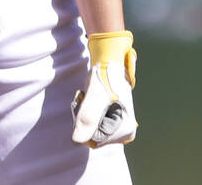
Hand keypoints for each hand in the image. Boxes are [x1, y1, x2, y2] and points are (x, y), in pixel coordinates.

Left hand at [71, 30, 137, 146]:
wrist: (109, 61)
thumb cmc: (105, 75)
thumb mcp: (95, 95)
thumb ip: (88, 117)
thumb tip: (76, 140)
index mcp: (125, 130)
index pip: (94, 141)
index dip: (83, 124)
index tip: (85, 102)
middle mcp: (124, 132)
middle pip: (92, 137)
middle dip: (82, 118)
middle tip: (84, 97)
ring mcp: (118, 127)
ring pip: (89, 131)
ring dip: (82, 114)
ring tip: (86, 96)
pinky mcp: (111, 121)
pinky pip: (91, 125)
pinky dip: (85, 112)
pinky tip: (88, 98)